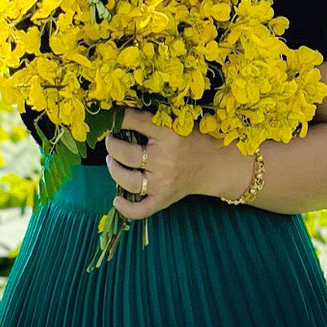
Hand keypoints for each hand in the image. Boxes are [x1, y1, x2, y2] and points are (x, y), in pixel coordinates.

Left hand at [104, 106, 220, 220]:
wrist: (215, 164)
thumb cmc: (192, 140)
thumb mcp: (174, 124)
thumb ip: (149, 121)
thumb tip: (119, 116)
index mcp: (169, 135)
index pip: (136, 122)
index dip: (119, 119)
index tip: (113, 118)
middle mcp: (165, 160)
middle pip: (127, 154)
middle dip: (112, 146)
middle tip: (110, 141)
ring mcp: (164, 183)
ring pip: (129, 181)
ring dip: (114, 170)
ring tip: (111, 160)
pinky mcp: (165, 199)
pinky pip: (142, 209)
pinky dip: (127, 208)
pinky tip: (116, 200)